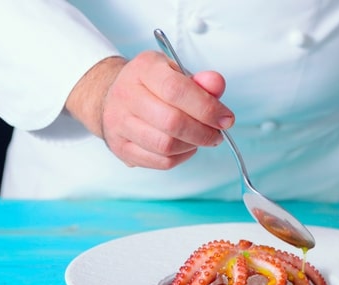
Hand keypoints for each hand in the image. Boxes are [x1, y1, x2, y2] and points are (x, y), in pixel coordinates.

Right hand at [65, 51, 234, 168]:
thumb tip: (216, 85)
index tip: (226, 118)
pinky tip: (186, 147)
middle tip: (217, 133)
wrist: (112, 96)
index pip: (176, 90)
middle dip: (203, 132)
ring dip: (192, 146)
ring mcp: (119, 123)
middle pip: (171, 122)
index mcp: (144, 69)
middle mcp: (126, 94)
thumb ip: (201, 81)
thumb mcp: (177, 73)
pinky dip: (181, 157)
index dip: (206, 108)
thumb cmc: (152, 86)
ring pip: (165, 146)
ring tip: (201, 138)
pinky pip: (160, 162)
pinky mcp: (120, 148)